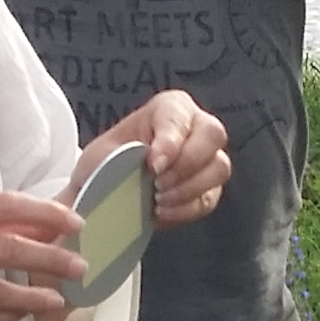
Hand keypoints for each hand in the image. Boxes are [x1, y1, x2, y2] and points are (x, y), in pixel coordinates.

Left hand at [90, 92, 231, 227]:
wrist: (107, 189)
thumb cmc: (107, 162)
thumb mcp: (100, 156)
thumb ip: (113, 161)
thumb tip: (125, 177)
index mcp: (169, 108)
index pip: (179, 116)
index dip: (170, 142)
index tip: (153, 165)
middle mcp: (196, 126)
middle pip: (213, 135)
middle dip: (186, 165)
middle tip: (158, 184)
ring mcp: (208, 158)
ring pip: (219, 168)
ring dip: (187, 189)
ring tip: (157, 200)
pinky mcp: (209, 188)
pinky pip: (209, 199)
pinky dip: (186, 210)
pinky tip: (162, 212)